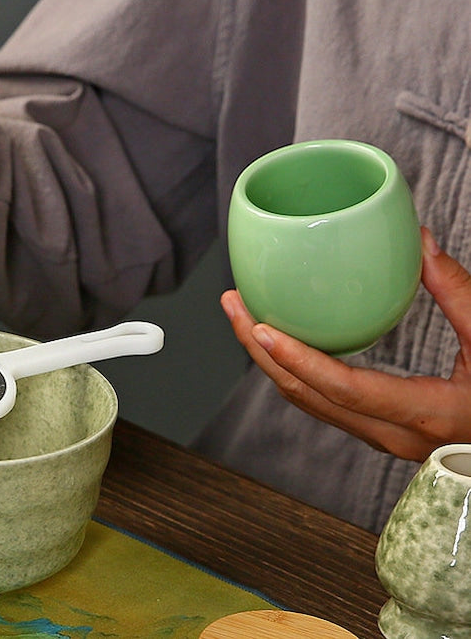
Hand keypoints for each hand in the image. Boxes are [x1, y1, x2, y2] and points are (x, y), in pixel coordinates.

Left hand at [221, 227, 470, 461]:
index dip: (299, 359)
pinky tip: (282, 343)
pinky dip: (294, 371)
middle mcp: (395, 435)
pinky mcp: (380, 430)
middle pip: (308, 396)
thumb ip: (460, 293)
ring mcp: (384, 437)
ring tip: (244, 318)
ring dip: (271, 361)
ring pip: (309, 402)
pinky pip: (323, 403)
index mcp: (426, 415)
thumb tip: (420, 243)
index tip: (259, 327)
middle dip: (261, 351)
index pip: (345, 389)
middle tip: (233, 306)